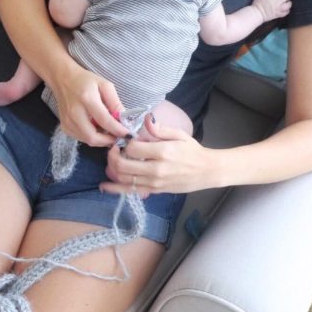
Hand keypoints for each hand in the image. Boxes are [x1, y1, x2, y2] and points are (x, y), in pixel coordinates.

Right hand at [49, 62, 127, 145]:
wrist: (63, 80)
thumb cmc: (86, 81)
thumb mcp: (105, 86)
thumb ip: (115, 103)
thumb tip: (124, 120)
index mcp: (87, 99)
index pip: (104, 120)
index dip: (118, 130)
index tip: (129, 134)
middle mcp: (75, 113)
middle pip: (93, 137)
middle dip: (108, 140)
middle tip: (118, 137)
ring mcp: (67, 121)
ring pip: (87, 140)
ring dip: (101, 140)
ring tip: (109, 132)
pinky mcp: (64, 127)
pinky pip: (81, 139)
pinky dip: (92, 138)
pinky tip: (97, 130)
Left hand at [99, 114, 218, 195]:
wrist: (207, 171)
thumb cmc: (193, 151)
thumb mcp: (179, 135)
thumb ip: (160, 129)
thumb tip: (145, 121)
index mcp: (163, 152)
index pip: (132, 148)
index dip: (124, 143)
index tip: (124, 139)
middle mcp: (156, 169)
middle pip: (122, 165)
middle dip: (112, 156)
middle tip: (113, 149)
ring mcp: (154, 182)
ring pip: (123, 178)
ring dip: (112, 169)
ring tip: (111, 162)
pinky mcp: (154, 191)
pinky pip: (130, 191)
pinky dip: (115, 189)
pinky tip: (104, 186)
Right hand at [251, 0, 291, 22]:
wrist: (256, 14)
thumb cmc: (257, 4)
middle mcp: (276, 2)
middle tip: (278, 0)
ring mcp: (278, 9)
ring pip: (288, 4)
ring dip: (287, 3)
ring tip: (285, 3)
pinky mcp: (278, 15)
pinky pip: (286, 12)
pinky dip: (286, 11)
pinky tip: (284, 9)